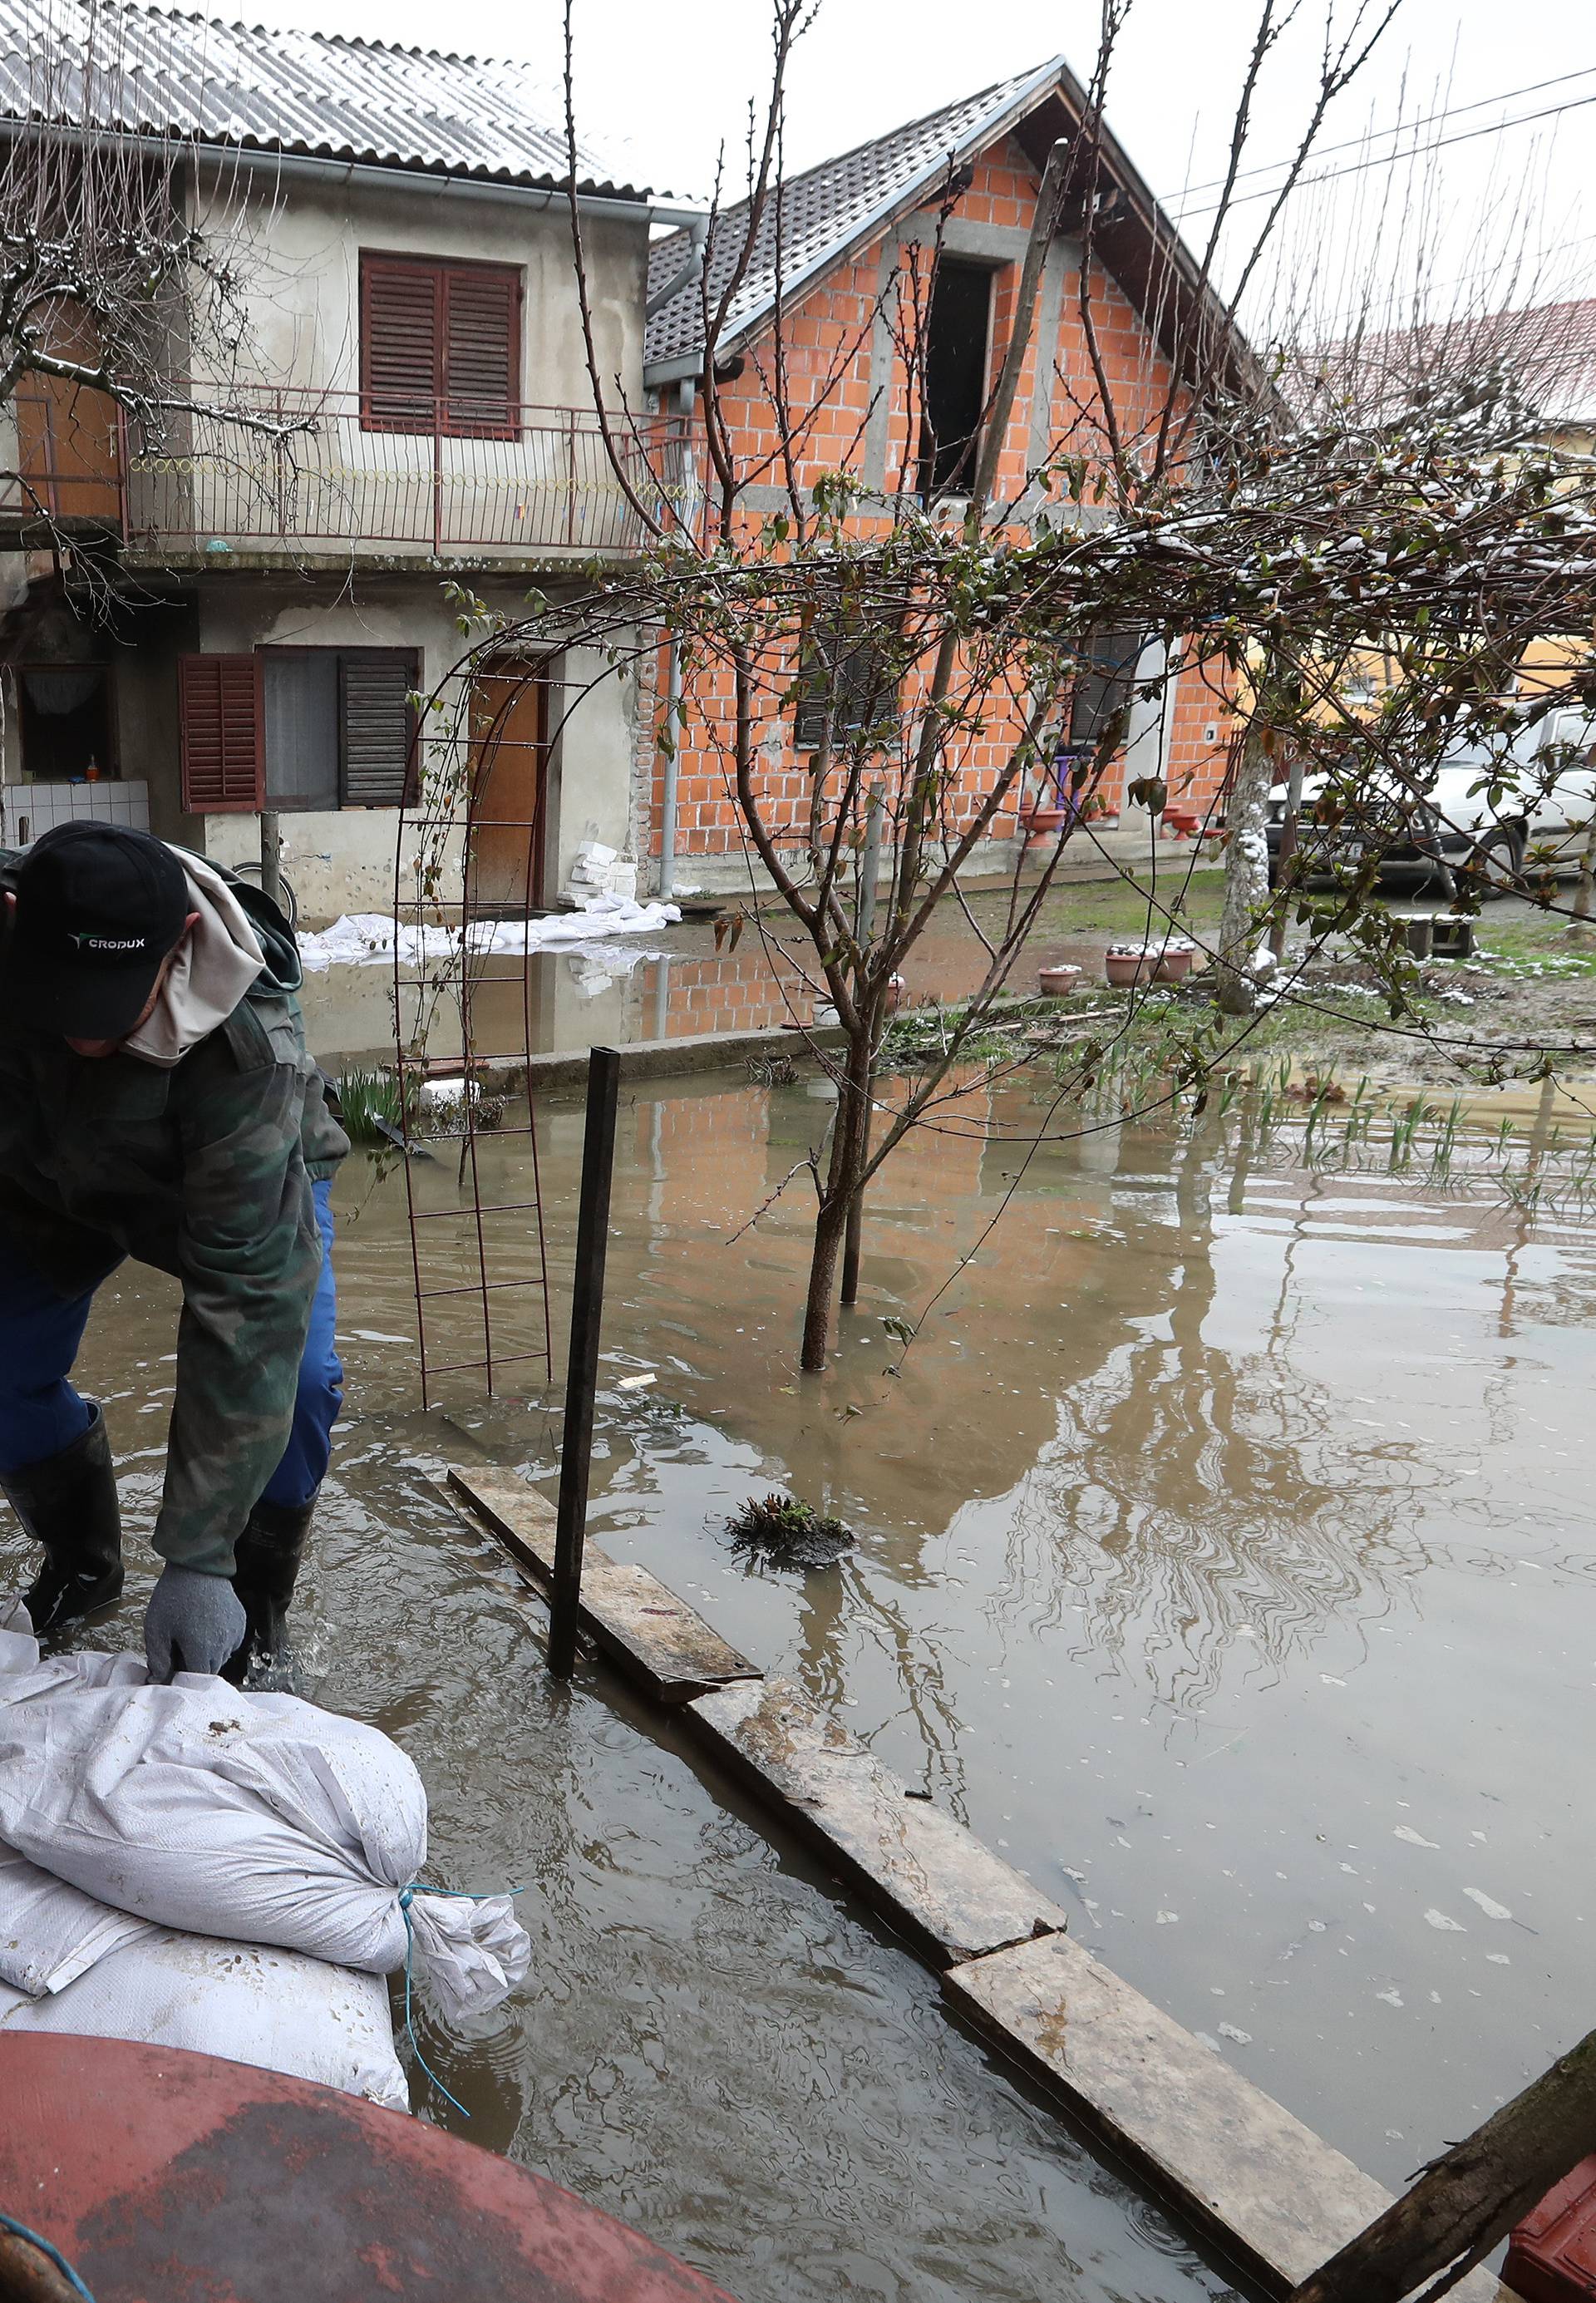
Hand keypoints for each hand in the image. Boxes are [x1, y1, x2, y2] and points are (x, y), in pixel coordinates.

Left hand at [144, 1564, 246, 1681]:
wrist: (197, 1567)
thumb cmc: (173, 1598)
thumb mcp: (156, 1629)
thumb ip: (158, 1660)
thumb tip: (158, 1682)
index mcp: (202, 1650)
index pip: (196, 1679)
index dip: (182, 1674)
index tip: (171, 1661)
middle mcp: (224, 1646)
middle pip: (210, 1670)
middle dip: (195, 1664)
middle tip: (179, 1645)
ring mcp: (236, 1633)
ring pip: (222, 1656)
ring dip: (209, 1653)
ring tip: (194, 1633)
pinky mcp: (242, 1621)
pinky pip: (231, 1642)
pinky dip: (220, 1640)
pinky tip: (208, 1625)